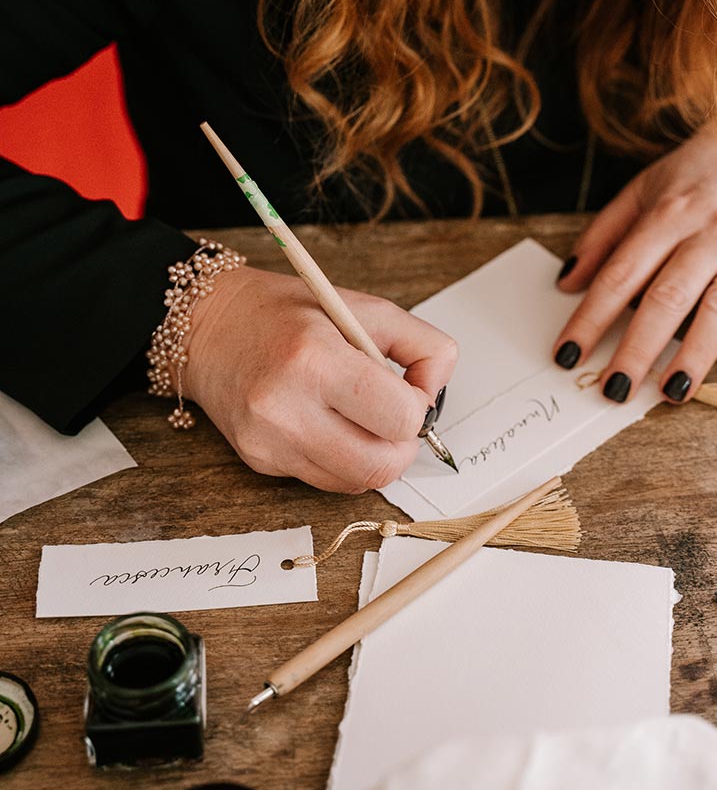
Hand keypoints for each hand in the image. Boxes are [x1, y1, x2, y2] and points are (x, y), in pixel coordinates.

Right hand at [181, 267, 457, 491]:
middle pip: (382, 465)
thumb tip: (436, 392)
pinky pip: (326, 481)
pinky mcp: (259, 462)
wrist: (207, 327)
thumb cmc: (284, 313)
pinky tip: (330, 426)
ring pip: (357, 482)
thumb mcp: (361, 307)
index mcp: (314, 360)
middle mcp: (286, 408)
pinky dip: (343, 461)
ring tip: (363, 418)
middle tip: (394, 416)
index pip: (400, 418)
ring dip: (375, 456)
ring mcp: (269, 442)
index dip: (418, 408)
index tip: (408, 389)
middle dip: (403, 444)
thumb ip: (420, 344)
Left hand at [553, 116, 716, 402]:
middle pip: (666, 297)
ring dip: (696, 353)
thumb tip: (566, 282)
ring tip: (671, 391)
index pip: (621, 274)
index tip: (568, 354)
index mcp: (668, 213)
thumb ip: (604, 234)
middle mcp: (709, 230)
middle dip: (636, 347)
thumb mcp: (646, 188)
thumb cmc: (704, 170)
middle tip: (613, 390)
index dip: (591, 317)